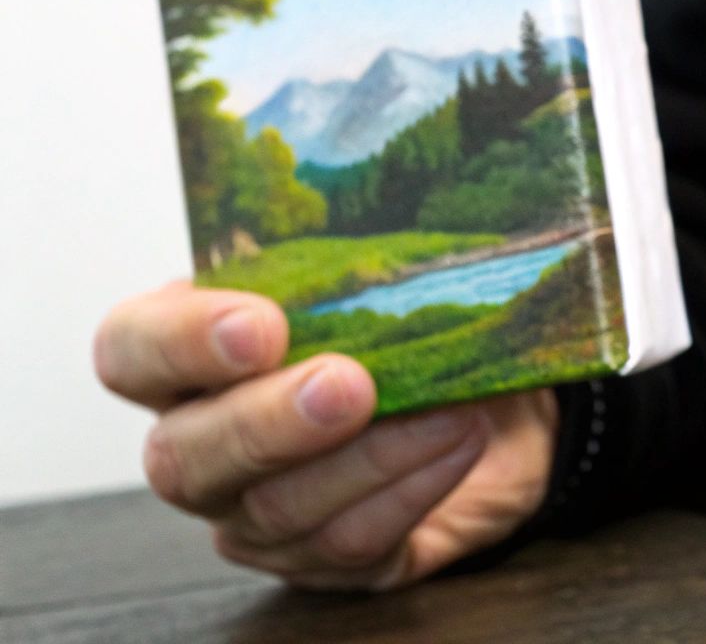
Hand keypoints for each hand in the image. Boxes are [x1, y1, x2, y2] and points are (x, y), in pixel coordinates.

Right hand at [94, 282, 557, 589]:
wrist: (488, 396)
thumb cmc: (417, 320)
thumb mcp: (391, 274)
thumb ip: (358, 258)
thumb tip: (382, 232)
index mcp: (189, 350)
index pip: (132, 349)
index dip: (181, 342)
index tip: (261, 326)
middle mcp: (200, 440)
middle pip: (185, 456)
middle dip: (270, 422)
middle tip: (350, 387)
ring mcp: (252, 513)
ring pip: (277, 508)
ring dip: (372, 456)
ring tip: (449, 410)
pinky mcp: (322, 558)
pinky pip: (350, 541)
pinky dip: (411, 489)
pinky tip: (457, 445)